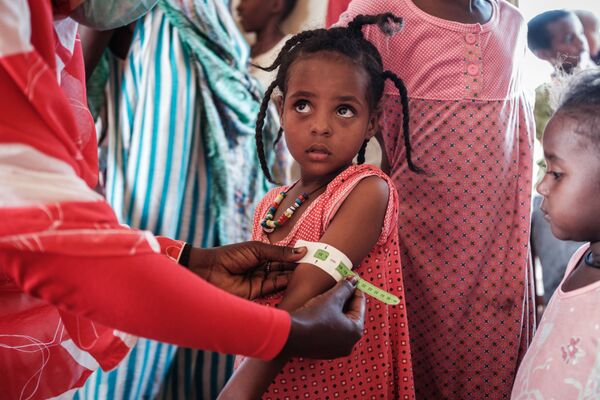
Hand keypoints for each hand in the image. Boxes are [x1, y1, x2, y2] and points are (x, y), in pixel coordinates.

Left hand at [188, 241, 306, 298]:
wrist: (208, 271)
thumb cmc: (230, 256)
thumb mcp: (257, 250)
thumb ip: (279, 253)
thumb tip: (302, 251)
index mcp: (261, 255)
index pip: (283, 257)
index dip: (296, 257)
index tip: (313, 255)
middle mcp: (262, 269)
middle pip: (284, 270)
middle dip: (298, 269)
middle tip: (316, 267)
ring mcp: (260, 283)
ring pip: (281, 281)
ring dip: (294, 279)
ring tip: (310, 275)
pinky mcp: (257, 296)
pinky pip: (274, 292)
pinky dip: (285, 289)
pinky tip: (297, 285)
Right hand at [281, 277, 365, 358]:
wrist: (290, 335)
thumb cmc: (313, 316)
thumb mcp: (331, 298)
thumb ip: (345, 287)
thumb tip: (354, 279)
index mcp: (355, 331)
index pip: (360, 305)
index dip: (355, 289)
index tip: (351, 278)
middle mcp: (349, 344)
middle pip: (351, 315)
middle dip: (345, 299)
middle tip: (341, 285)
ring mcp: (336, 350)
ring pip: (340, 324)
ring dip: (337, 310)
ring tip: (329, 296)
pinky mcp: (323, 351)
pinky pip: (330, 333)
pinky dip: (328, 321)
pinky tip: (321, 311)